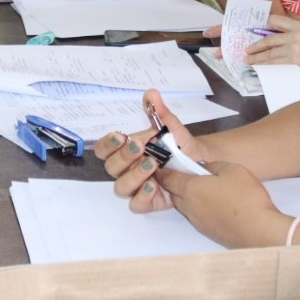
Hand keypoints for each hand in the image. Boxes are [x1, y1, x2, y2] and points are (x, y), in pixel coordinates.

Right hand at [94, 89, 207, 212]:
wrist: (197, 161)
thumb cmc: (177, 143)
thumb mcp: (171, 126)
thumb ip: (160, 112)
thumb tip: (151, 94)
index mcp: (124, 150)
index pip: (103, 149)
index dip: (107, 144)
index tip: (120, 136)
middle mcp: (126, 169)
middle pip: (111, 167)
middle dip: (124, 156)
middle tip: (140, 146)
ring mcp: (136, 186)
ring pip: (121, 187)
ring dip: (134, 175)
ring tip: (153, 164)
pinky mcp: (148, 201)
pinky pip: (136, 205)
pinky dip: (143, 196)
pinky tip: (155, 185)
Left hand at [159, 163, 289, 248]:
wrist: (259, 231)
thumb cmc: (245, 196)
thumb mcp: (231, 169)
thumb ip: (212, 166)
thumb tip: (202, 169)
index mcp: (190, 189)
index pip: (167, 179)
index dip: (162, 170)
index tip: (160, 164)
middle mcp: (189, 207)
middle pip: (174, 193)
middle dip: (175, 183)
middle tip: (185, 173)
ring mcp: (197, 222)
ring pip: (185, 205)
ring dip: (188, 196)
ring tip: (204, 187)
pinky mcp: (207, 232)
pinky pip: (196, 215)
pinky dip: (199, 207)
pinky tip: (215, 203)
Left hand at [244, 14, 299, 88]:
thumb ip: (297, 37)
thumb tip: (281, 43)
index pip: (276, 20)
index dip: (264, 25)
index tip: (255, 30)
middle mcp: (295, 34)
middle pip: (269, 39)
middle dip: (256, 45)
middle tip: (247, 50)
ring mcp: (293, 47)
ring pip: (269, 53)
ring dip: (256, 58)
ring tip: (248, 60)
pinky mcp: (293, 61)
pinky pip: (274, 64)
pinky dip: (264, 67)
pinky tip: (258, 68)